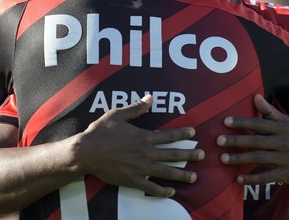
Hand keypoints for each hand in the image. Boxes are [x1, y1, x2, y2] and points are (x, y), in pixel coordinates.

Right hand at [71, 94, 204, 196]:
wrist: (86, 152)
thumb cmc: (101, 131)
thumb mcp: (118, 114)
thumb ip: (136, 108)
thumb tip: (150, 97)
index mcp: (144, 137)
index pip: (169, 135)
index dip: (183, 134)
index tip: (194, 133)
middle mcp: (146, 153)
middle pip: (172, 154)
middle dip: (189, 155)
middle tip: (202, 155)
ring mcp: (140, 168)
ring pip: (166, 172)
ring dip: (181, 174)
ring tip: (194, 177)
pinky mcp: (132, 180)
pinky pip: (151, 187)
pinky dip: (162, 191)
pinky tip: (172, 192)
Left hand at [217, 94, 288, 184]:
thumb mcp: (287, 123)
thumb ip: (270, 111)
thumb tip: (255, 96)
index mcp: (282, 128)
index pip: (259, 124)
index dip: (242, 123)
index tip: (225, 122)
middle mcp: (283, 142)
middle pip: (256, 141)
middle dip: (236, 141)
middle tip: (218, 141)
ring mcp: (285, 159)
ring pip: (258, 158)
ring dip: (239, 159)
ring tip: (223, 159)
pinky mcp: (287, 174)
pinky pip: (266, 177)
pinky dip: (252, 178)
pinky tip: (239, 179)